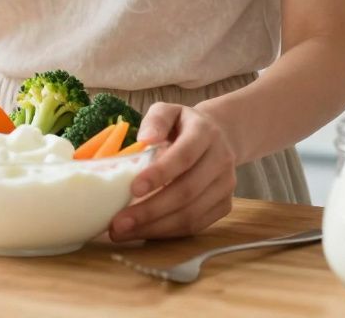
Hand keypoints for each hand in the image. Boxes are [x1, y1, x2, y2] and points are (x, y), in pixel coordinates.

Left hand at [107, 103, 236, 240]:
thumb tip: (144, 139)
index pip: (184, 156)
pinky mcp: (224, 205)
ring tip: (123, 232)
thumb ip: (156, 120)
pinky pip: (196, 225)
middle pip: (187, 191)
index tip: (133, 188)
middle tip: (118, 222)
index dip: (160, 174)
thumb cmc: (182, 126)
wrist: (219, 136)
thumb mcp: (169, 111)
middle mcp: (221, 160)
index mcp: (205, 134)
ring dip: (155, 227)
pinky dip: (167, 233)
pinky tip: (143, 232)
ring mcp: (226, 186)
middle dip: (150, 210)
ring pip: (191, 215)